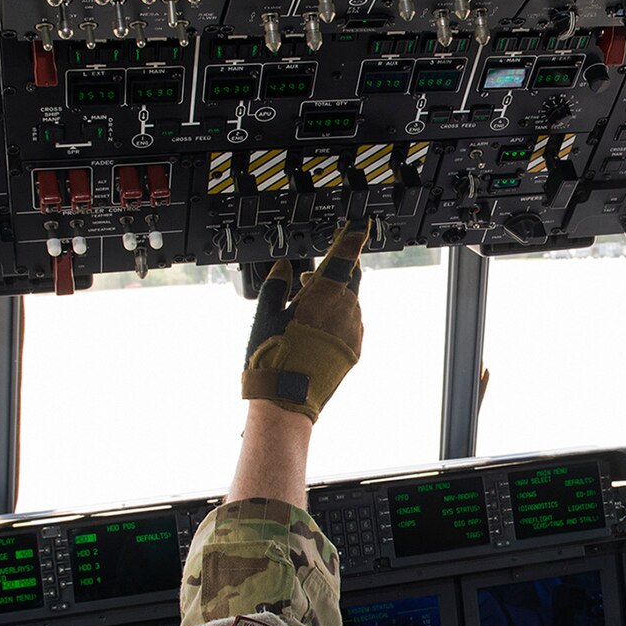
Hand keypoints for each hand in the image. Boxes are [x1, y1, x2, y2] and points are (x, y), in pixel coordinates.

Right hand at [241, 219, 367, 421]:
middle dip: (336, 270)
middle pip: (351, 278)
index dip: (354, 237)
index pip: (346, 256)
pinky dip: (338, 317)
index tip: (360, 225)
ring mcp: (353, 331)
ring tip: (305, 308)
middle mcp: (345, 309)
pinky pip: (351, 322)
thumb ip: (277, 284)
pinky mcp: (355, 349)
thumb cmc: (274, 359)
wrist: (286, 400)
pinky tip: (315, 328)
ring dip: (333, 296)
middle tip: (311, 275)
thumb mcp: (266, 314)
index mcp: (324, 294)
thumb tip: (284, 267)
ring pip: (350, 301)